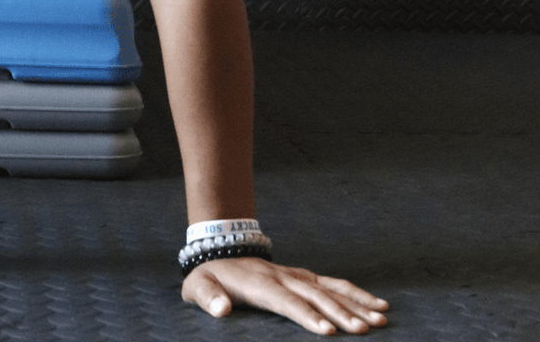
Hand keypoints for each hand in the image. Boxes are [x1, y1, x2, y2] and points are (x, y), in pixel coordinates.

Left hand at [182, 256, 388, 334]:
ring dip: (354, 303)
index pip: (285, 300)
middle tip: (363, 330)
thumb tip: (221, 311)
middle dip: (339, 312)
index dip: (305, 314)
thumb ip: (207, 298)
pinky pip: (332, 283)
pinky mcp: (302, 276)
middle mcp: (281, 276)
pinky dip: (354, 292)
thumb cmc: (208, 277)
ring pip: (329, 288)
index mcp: (258, 283)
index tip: (327, 331)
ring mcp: (294, 274)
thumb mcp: (197, 287)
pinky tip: (376, 304)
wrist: (217, 249)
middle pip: (314, 295)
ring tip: (380, 319)